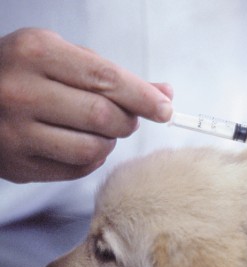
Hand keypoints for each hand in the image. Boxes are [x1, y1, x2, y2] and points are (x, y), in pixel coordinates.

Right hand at [0, 28, 173, 182]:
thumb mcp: (63, 57)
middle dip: (128, 120)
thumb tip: (165, 93)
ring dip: (110, 141)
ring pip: (93, 148)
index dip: (144, 97)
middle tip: (127, 118)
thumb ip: (113, 75)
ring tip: (98, 129)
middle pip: (104, 116)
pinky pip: (78, 169)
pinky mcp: (18, 165)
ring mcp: (15, 132)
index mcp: (36, 52)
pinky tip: (79, 142)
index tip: (166, 109)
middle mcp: (21, 91)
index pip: (107, 79)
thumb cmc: (26, 73)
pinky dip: (92, 158)